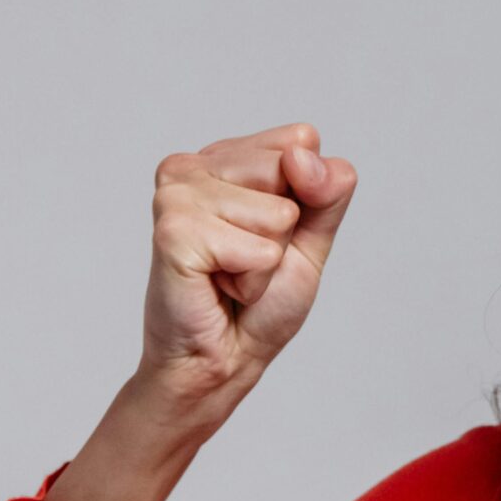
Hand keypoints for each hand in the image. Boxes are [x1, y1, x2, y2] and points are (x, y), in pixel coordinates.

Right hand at [138, 122, 357, 403]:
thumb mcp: (311, 238)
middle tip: (246, 260)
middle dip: (284, 231)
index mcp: (226, 156)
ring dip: (265, 262)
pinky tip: (217, 287)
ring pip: (277, 214)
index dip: (307, 197)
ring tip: (230, 275)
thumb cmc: (261, 301)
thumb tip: (301, 155)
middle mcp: (194, 165)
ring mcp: (177, 194)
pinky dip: (251, 281)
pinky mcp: (173, 230)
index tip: (272, 232)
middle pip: (290, 170)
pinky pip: (256, 250)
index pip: (302, 141)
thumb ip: (327, 192)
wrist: (222, 359)